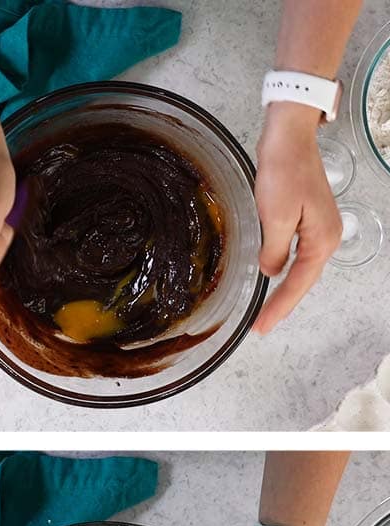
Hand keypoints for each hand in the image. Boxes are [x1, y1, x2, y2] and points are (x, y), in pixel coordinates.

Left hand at [252, 104, 342, 333]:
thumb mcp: (275, 217)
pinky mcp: (305, 218)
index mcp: (322, 239)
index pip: (299, 283)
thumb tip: (272, 272)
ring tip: (266, 311)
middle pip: (303, 280)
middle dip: (282, 304)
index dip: (279, 307)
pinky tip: (271, 277)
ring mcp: (317, 227)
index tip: (261, 327)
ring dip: (283, 289)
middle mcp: (325, 236)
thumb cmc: (284, 172)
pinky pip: (295, 252)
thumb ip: (274, 250)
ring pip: (299, 268)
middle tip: (261, 327)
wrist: (288, 139)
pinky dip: (283, 269)